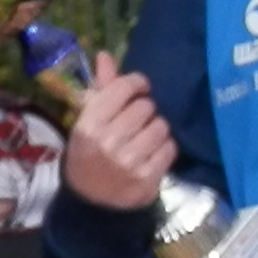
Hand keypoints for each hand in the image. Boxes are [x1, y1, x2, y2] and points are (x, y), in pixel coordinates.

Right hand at [62, 55, 175, 211]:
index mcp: (89, 124)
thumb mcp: (87, 122)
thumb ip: (101, 88)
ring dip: (157, 130)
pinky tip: (152, 154)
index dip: (137, 84)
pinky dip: (165, 149)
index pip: (123, 87)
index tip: (139, 90)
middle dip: (145, 111)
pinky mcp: (147, 177)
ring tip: (145, 138)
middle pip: (146, 106)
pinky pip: (170, 148)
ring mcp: (128, 160)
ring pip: (161, 126)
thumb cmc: (89, 154)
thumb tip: (105, 54)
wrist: (90, 202)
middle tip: (137, 122)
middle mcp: (108, 141)